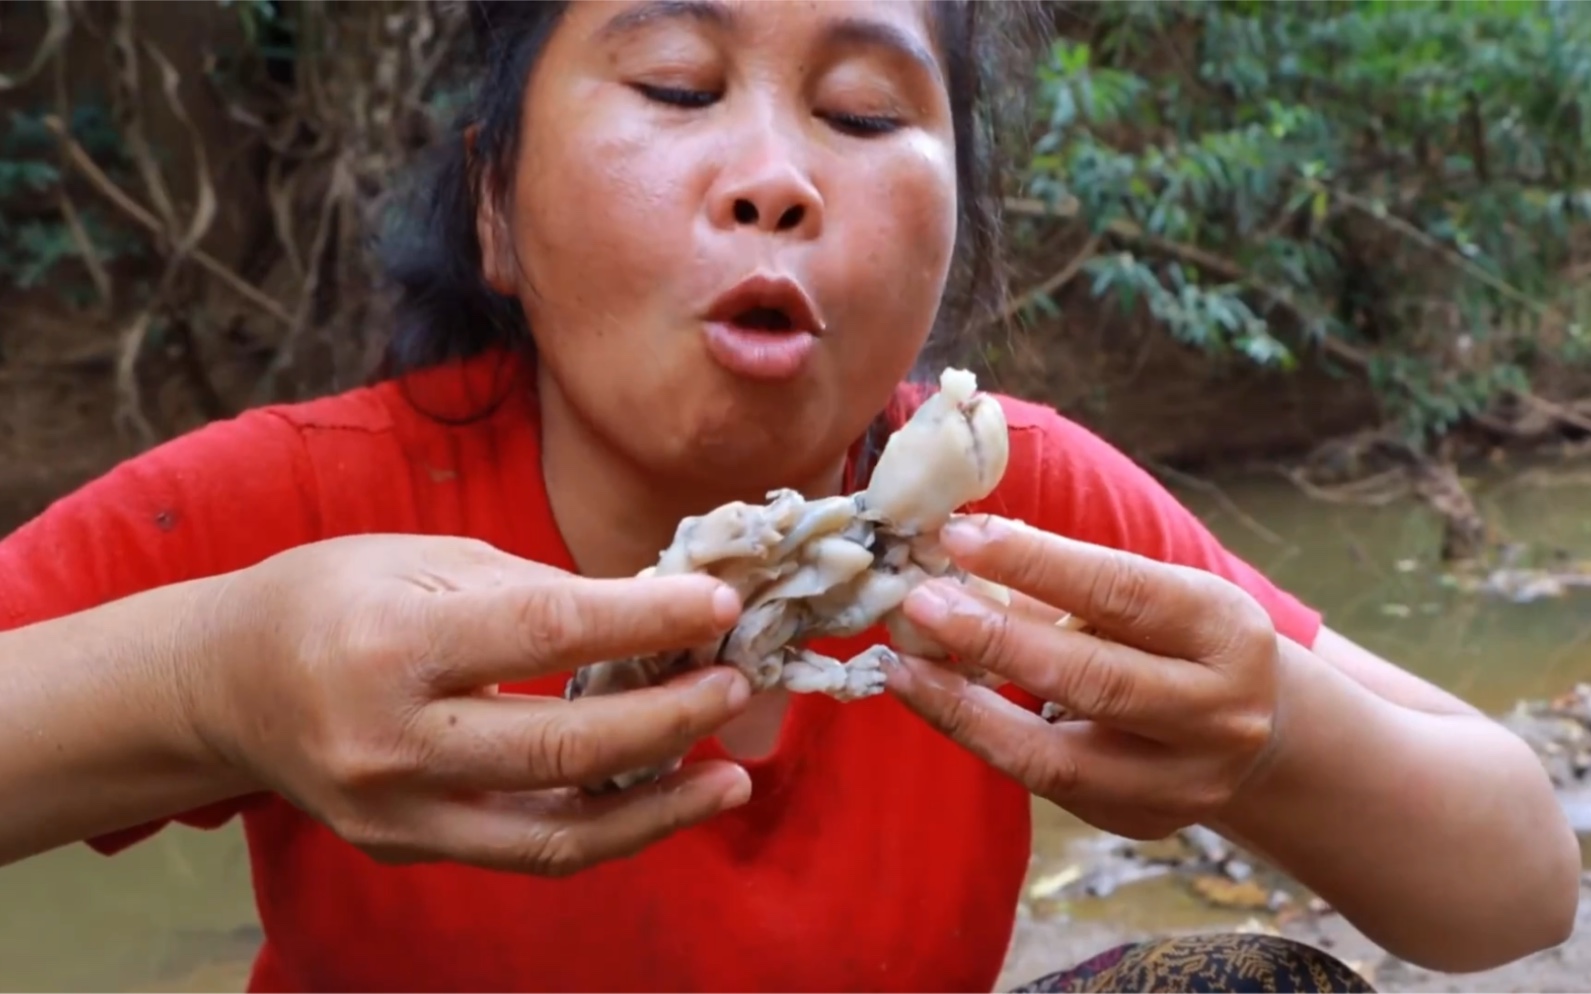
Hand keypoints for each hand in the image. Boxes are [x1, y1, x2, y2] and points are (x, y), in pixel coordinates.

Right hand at [184, 534, 751, 874]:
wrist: (228, 683)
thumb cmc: (336, 598)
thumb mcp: (428, 561)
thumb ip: (539, 592)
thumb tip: (653, 617)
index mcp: (394, 642)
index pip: (549, 631)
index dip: (648, 619)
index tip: (722, 605)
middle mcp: (391, 740)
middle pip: (565, 746)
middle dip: (670, 718)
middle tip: (734, 685)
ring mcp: (396, 812)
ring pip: (556, 832)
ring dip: (660, 807)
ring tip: (730, 778)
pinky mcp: (407, 848)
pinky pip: (525, 849)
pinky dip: (605, 829)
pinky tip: (662, 800)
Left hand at [885, 515, 1282, 839]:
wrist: (1255, 730)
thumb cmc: (1178, 638)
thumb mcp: (1154, 594)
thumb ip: (1069, 579)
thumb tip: (958, 551)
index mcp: (1226, 631)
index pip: (1123, 591)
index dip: (1036, 563)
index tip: (959, 537)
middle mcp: (1220, 713)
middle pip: (1096, 681)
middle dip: (996, 640)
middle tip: (919, 604)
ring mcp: (1183, 782)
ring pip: (1058, 758)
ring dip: (967, 710)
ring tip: (903, 667)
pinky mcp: (1138, 822)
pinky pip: (1045, 786)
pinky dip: (982, 739)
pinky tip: (935, 702)